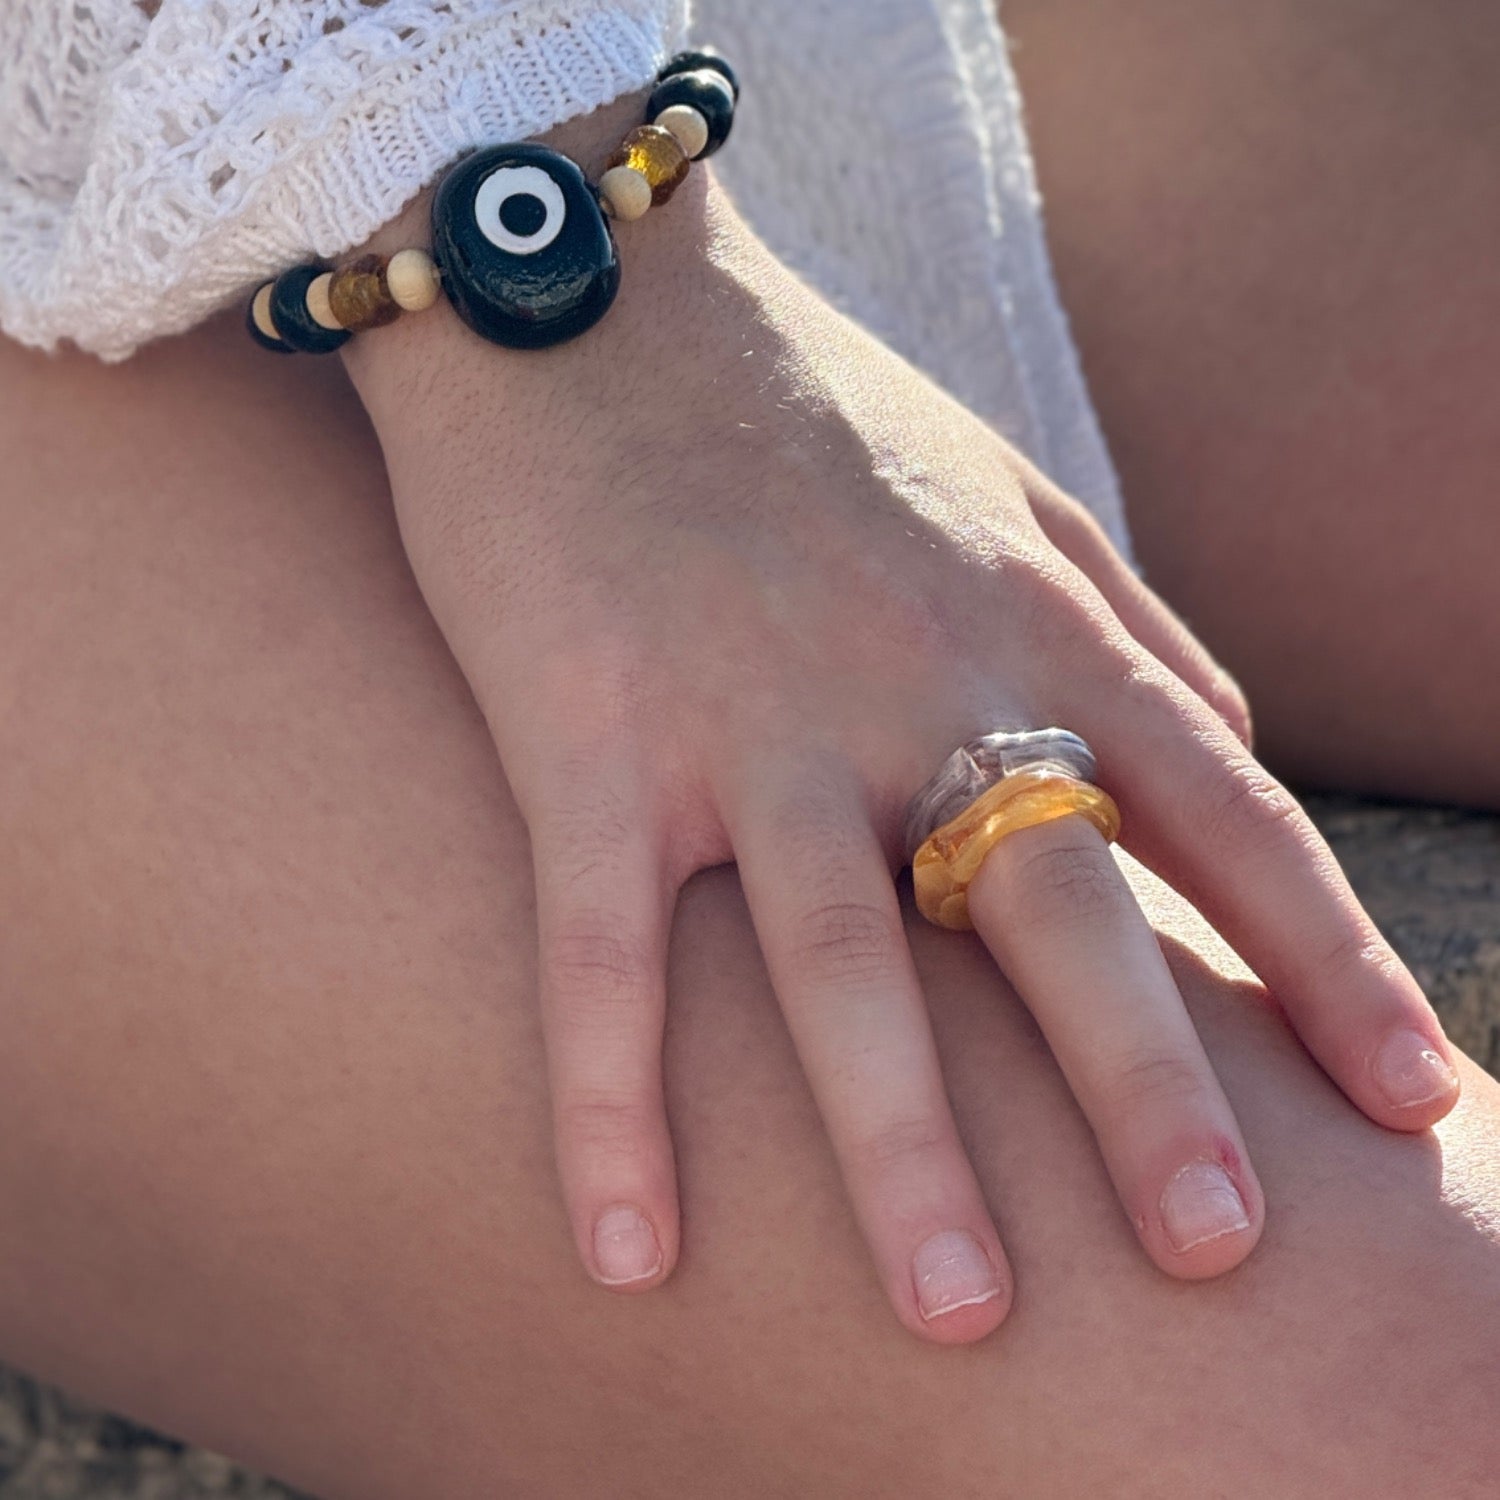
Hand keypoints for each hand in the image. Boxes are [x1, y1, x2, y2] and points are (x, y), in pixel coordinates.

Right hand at [343, 136, 1457, 1343]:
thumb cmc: (802, 409)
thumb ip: (1131, 617)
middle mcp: (903, 674)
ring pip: (840, 954)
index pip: (1220, 807)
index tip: (1415, 1098)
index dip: (1331, 957)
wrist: (584, 296)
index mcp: (1025, 615)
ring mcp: (741, 713)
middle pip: (1054, 901)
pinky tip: (631, 1251)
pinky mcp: (584, 732)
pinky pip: (602, 949)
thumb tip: (1232, 744)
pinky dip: (611, 1103)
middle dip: (1152, 1083)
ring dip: (899, 1142)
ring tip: (956, 1313)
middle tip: (1224, 1255)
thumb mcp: (1007, 489)